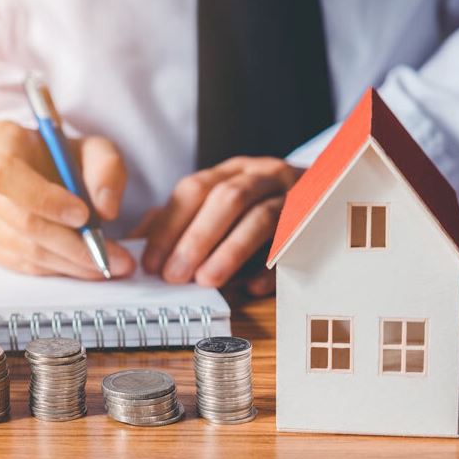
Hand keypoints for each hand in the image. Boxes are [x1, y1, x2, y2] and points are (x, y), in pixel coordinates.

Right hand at [0, 121, 134, 278]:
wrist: (28, 165)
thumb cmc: (57, 154)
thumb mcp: (89, 146)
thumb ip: (105, 168)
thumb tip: (106, 209)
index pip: (6, 175)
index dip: (44, 200)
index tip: (84, 215)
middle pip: (21, 221)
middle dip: (72, 244)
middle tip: (111, 258)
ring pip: (23, 249)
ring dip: (69, 262)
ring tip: (106, 265)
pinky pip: (19, 263)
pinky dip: (55, 268)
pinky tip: (82, 267)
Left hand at [140, 157, 302, 294]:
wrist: (323, 194)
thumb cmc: (254, 209)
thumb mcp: (215, 206)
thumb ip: (177, 221)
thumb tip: (134, 246)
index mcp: (231, 171)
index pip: (194, 189)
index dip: (169, 227)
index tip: (151, 262)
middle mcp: (261, 176)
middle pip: (227, 199)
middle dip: (196, 239)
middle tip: (175, 276)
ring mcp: (293, 196)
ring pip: (261, 217)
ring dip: (230, 251)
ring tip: (207, 281)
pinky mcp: (315, 223)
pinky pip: (294, 245)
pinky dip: (271, 267)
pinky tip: (251, 286)